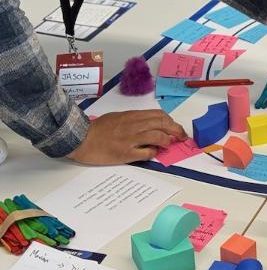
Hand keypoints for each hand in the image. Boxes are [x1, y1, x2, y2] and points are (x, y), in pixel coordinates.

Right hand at [68, 110, 186, 164]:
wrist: (81, 138)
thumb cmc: (98, 128)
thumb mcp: (118, 117)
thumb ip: (134, 119)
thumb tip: (150, 124)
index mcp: (132, 116)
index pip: (159, 115)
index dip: (170, 121)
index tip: (175, 126)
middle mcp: (134, 126)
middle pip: (163, 124)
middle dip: (176, 130)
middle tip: (182, 136)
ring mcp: (131, 139)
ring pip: (158, 137)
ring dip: (167, 141)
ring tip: (170, 144)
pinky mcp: (126, 153)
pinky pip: (146, 152)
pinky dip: (154, 152)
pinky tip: (153, 152)